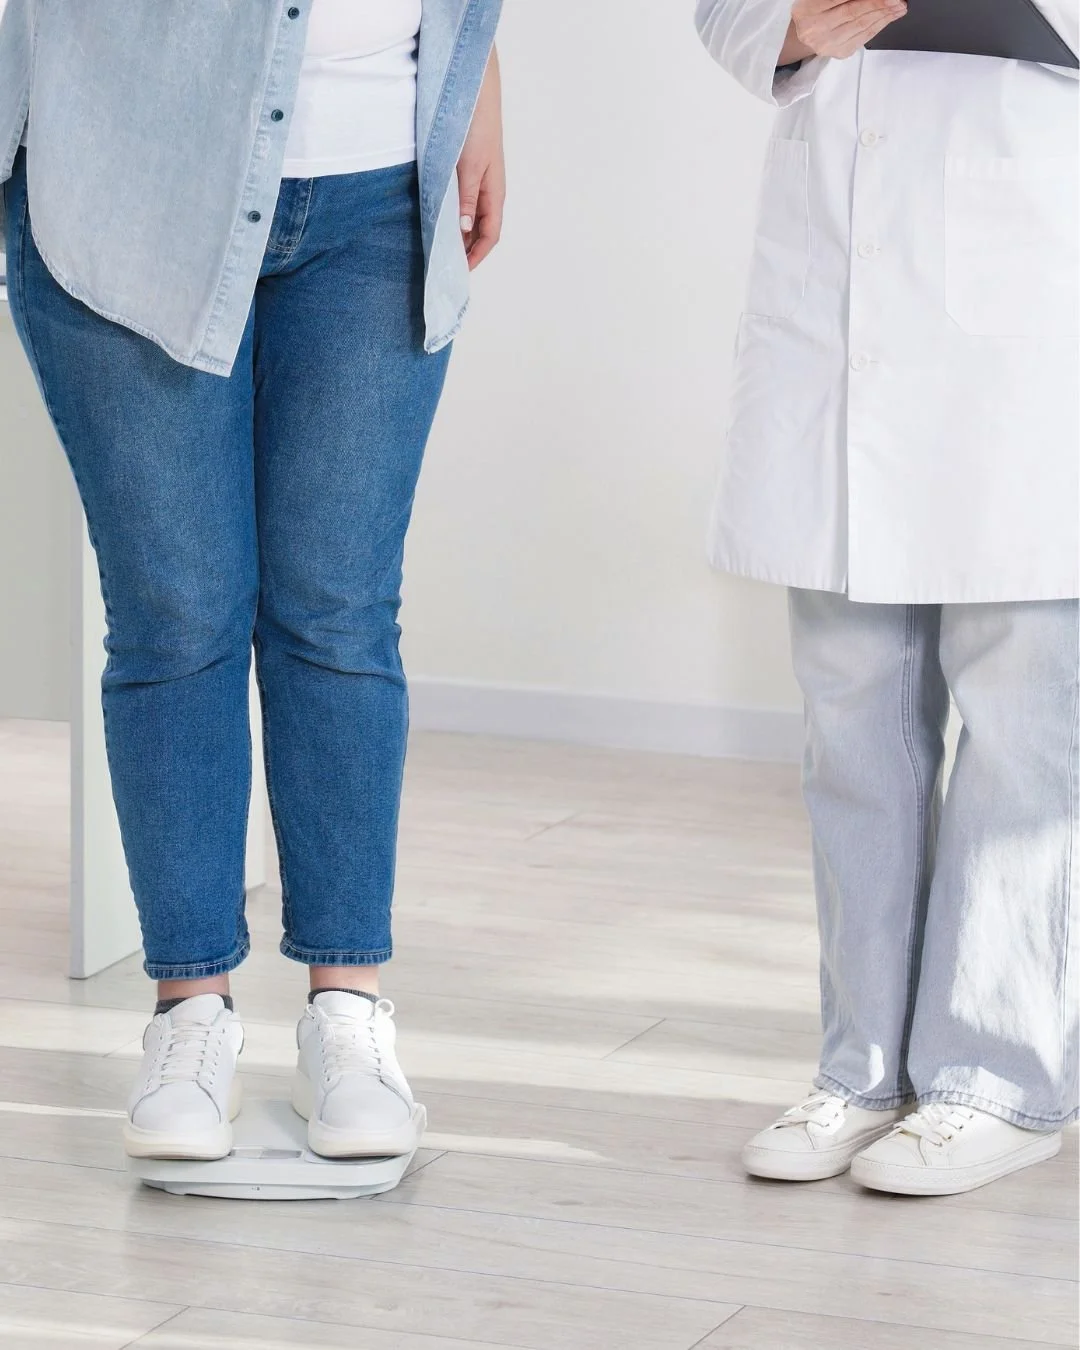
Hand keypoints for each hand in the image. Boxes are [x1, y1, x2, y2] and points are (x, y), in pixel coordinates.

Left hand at [457, 50, 504, 270]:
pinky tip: (436, 216)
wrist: (472, 86)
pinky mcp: (464, 166)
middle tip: (443, 265)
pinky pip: (459, 199)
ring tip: (438, 246)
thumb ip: (465, 199)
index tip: (457, 272)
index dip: (475, 257)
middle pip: (480, 230)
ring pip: (469, 216)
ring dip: (457, 233)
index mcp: (494, 192)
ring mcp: (477, 178)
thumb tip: (462, 232)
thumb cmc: (476, 123)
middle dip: (465, 250)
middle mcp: (488, 189)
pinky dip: (450, 214)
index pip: (489, 236)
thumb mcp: (470, 166)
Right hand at [782, 0, 907, 62]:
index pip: (841, 1)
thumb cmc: (816, 8)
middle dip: (879, 5)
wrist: (806, 29)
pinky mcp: (839, 52)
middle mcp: (814, 30)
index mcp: (807, 10)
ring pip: (861, 27)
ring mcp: (827, 45)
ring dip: (884, 15)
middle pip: (853, 14)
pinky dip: (879, 25)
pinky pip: (864, 38)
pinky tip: (889, 16)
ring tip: (898, 6)